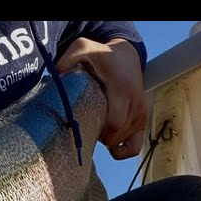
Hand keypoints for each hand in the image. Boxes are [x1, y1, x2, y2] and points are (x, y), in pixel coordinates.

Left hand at [56, 37, 147, 159]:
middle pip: (116, 135)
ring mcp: (142, 113)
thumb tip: (56, 75)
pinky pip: (136, 146)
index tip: (83, 125)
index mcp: (122, 89)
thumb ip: (68, 59)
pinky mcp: (143, 120)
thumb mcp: (83, 49)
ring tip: (95, 126)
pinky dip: (123, 151)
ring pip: (124, 140)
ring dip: (107, 140)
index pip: (113, 123)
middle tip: (85, 127)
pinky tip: (109, 147)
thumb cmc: (101, 56)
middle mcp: (136, 102)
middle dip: (98, 137)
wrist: (126, 55)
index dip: (97, 131)